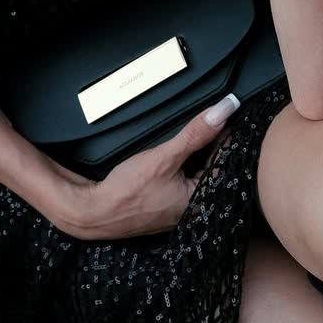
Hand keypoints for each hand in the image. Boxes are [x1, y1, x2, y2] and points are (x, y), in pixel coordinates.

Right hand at [40, 99, 240, 239]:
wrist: (93, 211)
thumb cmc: (127, 191)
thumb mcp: (164, 157)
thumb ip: (196, 134)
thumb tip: (224, 110)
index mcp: (202, 202)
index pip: (227, 164)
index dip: (228, 138)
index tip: (228, 115)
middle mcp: (195, 209)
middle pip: (214, 169)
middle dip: (214, 145)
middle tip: (214, 118)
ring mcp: (180, 209)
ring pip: (199, 173)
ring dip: (199, 154)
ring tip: (198, 131)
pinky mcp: (167, 205)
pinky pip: (185, 180)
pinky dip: (185, 165)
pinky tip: (179, 153)